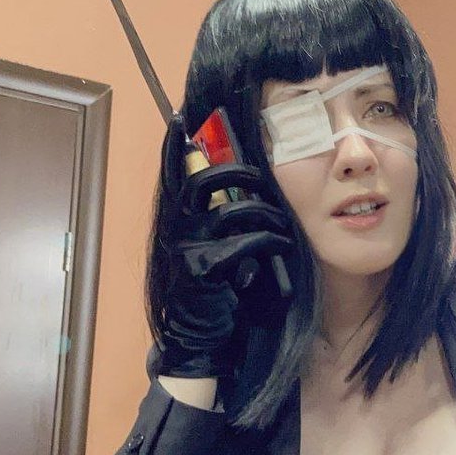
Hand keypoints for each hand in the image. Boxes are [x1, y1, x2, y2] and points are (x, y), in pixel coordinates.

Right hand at [155, 114, 294, 378]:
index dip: (175, 145)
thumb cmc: (211, 290)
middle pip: (202, 180)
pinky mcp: (205, 269)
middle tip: (262, 177)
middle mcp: (176, 228)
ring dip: (266, 212)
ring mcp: (188, 247)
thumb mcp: (208, 248)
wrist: (199, 337)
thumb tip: (234, 187)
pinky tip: (282, 246)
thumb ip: (212, 219)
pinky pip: (246, 241)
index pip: (172, 172)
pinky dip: (271, 240)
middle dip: (237, 172)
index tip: (180, 117)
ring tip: (282, 223)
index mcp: (176, 219)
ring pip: (233, 210)